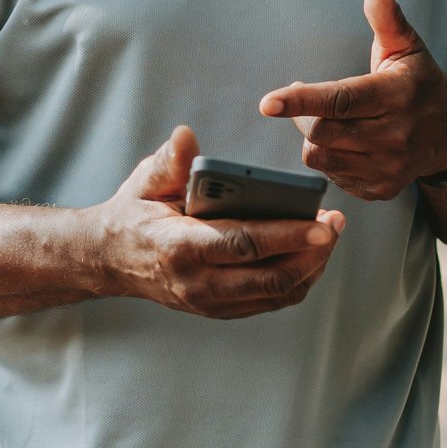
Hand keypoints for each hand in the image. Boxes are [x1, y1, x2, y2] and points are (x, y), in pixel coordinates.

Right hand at [94, 125, 346, 318]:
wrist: (110, 260)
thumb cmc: (135, 213)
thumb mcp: (145, 181)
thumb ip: (169, 162)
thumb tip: (185, 138)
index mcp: (180, 246)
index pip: (243, 244)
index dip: (287, 235)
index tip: (322, 223)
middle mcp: (197, 282)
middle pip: (270, 277)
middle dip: (312, 253)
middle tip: (336, 224)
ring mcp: (210, 302)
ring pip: (276, 294)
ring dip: (310, 267)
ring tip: (329, 235)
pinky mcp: (220, 309)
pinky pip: (270, 300)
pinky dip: (297, 279)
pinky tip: (311, 254)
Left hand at [259, 0, 446, 202]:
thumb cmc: (420, 83)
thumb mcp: (406, 47)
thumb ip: (386, 16)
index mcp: (395, 96)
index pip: (340, 100)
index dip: (301, 100)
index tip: (268, 103)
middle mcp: (393, 135)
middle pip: (321, 132)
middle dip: (304, 115)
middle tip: (309, 100)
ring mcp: (387, 167)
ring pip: (321, 157)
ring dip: (315, 138)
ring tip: (330, 121)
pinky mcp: (380, 188)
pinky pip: (333, 176)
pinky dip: (331, 158)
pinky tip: (348, 143)